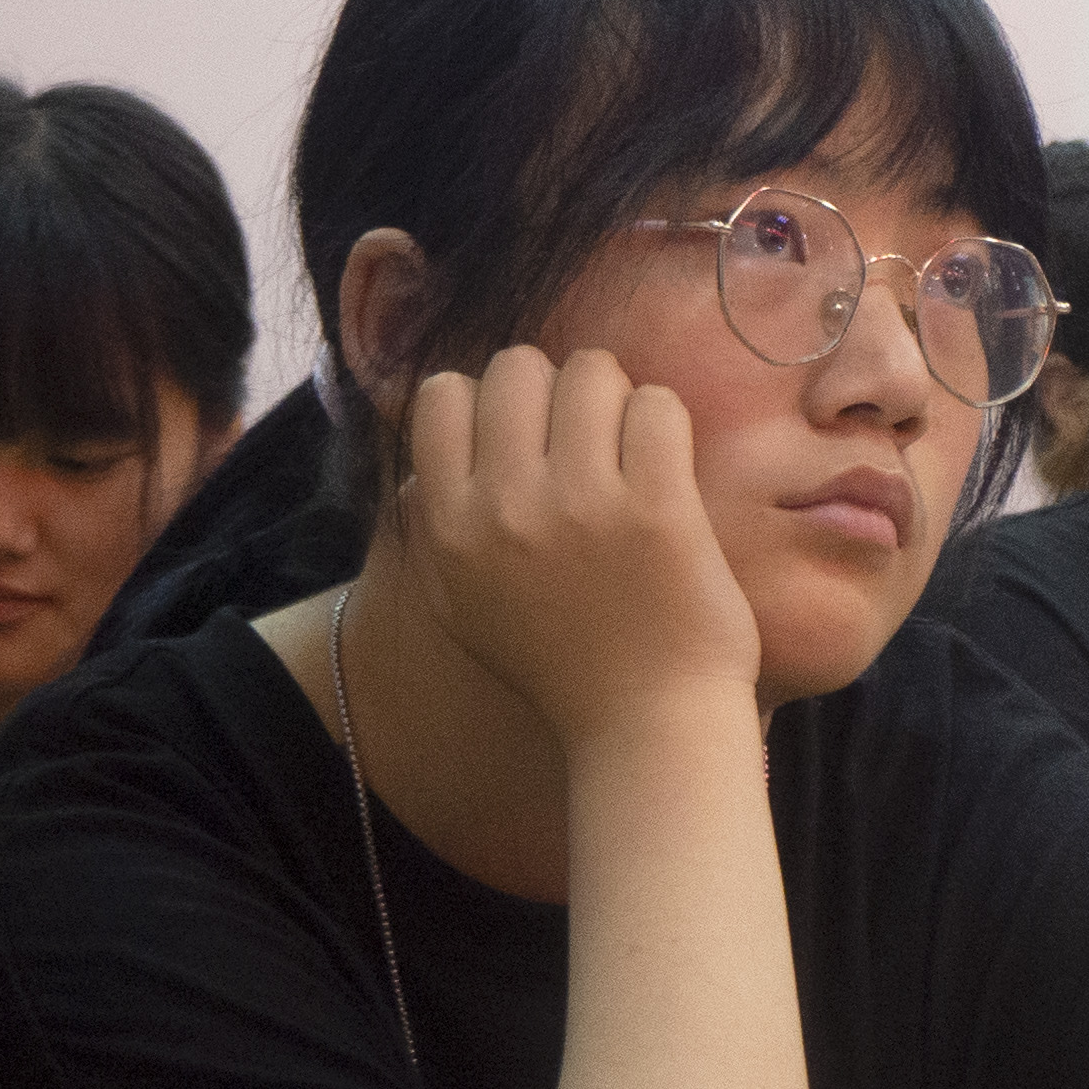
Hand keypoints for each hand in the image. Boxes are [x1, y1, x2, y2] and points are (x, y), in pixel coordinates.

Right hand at [404, 349, 760, 749]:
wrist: (643, 720)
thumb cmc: (558, 662)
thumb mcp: (461, 604)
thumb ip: (431, 529)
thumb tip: (422, 463)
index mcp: (449, 526)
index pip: (442, 394)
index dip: (488, 397)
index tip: (526, 432)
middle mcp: (505, 507)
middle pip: (516, 367)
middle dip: (555, 385)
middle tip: (586, 432)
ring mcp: (583, 504)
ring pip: (592, 371)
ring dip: (616, 396)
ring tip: (629, 445)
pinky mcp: (658, 507)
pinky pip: (657, 405)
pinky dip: (663, 419)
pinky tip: (666, 462)